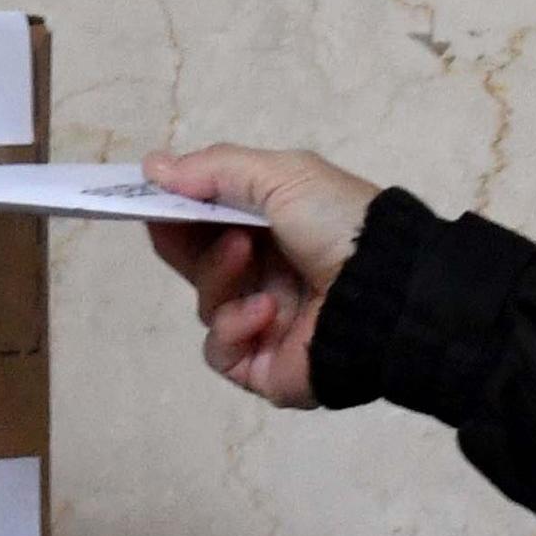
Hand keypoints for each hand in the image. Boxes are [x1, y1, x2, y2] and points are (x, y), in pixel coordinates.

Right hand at [137, 145, 378, 408]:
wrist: (388, 291)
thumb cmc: (338, 224)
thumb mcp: (284, 175)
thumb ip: (215, 170)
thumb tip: (151, 167)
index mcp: (275, 230)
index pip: (207, 223)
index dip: (175, 210)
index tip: (148, 195)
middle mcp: (267, 276)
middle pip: (196, 263)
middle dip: (185, 240)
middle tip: (174, 221)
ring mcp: (263, 325)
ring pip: (205, 304)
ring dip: (218, 276)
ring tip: (245, 255)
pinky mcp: (261, 368)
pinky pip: (220, 350)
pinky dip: (234, 326)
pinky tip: (266, 311)